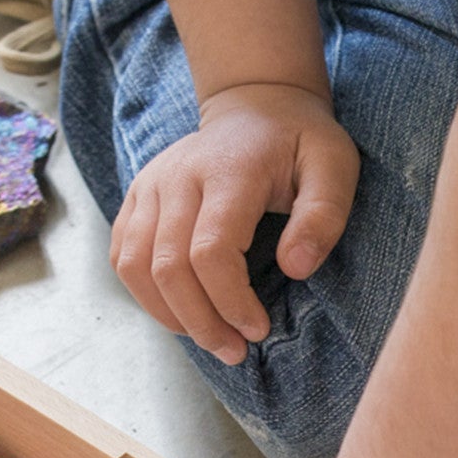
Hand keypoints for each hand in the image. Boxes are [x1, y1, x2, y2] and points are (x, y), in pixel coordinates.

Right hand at [110, 82, 359, 362]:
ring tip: (210, 339)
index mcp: (227, 172)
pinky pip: (122, 256)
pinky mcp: (136, 198)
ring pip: (135, 266)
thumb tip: (296, 270)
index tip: (258, 330)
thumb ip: (323, 217)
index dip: (230, 301)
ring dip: (169, 315)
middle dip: (201, 321)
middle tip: (235, 352)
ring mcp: (149, 185)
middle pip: (167, 266)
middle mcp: (177, 177)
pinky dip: (146, 294)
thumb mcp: (334, 168)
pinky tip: (182, 314)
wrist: (256, 106)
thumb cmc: (301, 142)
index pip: (209, 251)